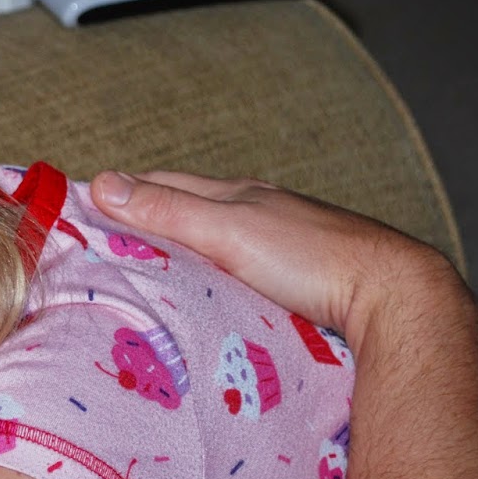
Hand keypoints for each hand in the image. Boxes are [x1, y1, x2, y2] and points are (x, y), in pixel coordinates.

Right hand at [88, 170, 476, 353]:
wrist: (394, 296)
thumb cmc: (313, 258)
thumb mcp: (228, 231)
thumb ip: (166, 210)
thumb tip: (101, 182)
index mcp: (238, 193)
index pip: (163, 183)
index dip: (121, 191)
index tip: (82, 207)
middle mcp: (260, 212)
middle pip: (190, 208)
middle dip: (147, 216)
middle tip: (104, 240)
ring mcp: (284, 245)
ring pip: (218, 240)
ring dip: (182, 248)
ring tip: (149, 269)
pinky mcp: (301, 279)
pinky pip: (242, 269)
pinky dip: (213, 273)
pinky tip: (210, 293)